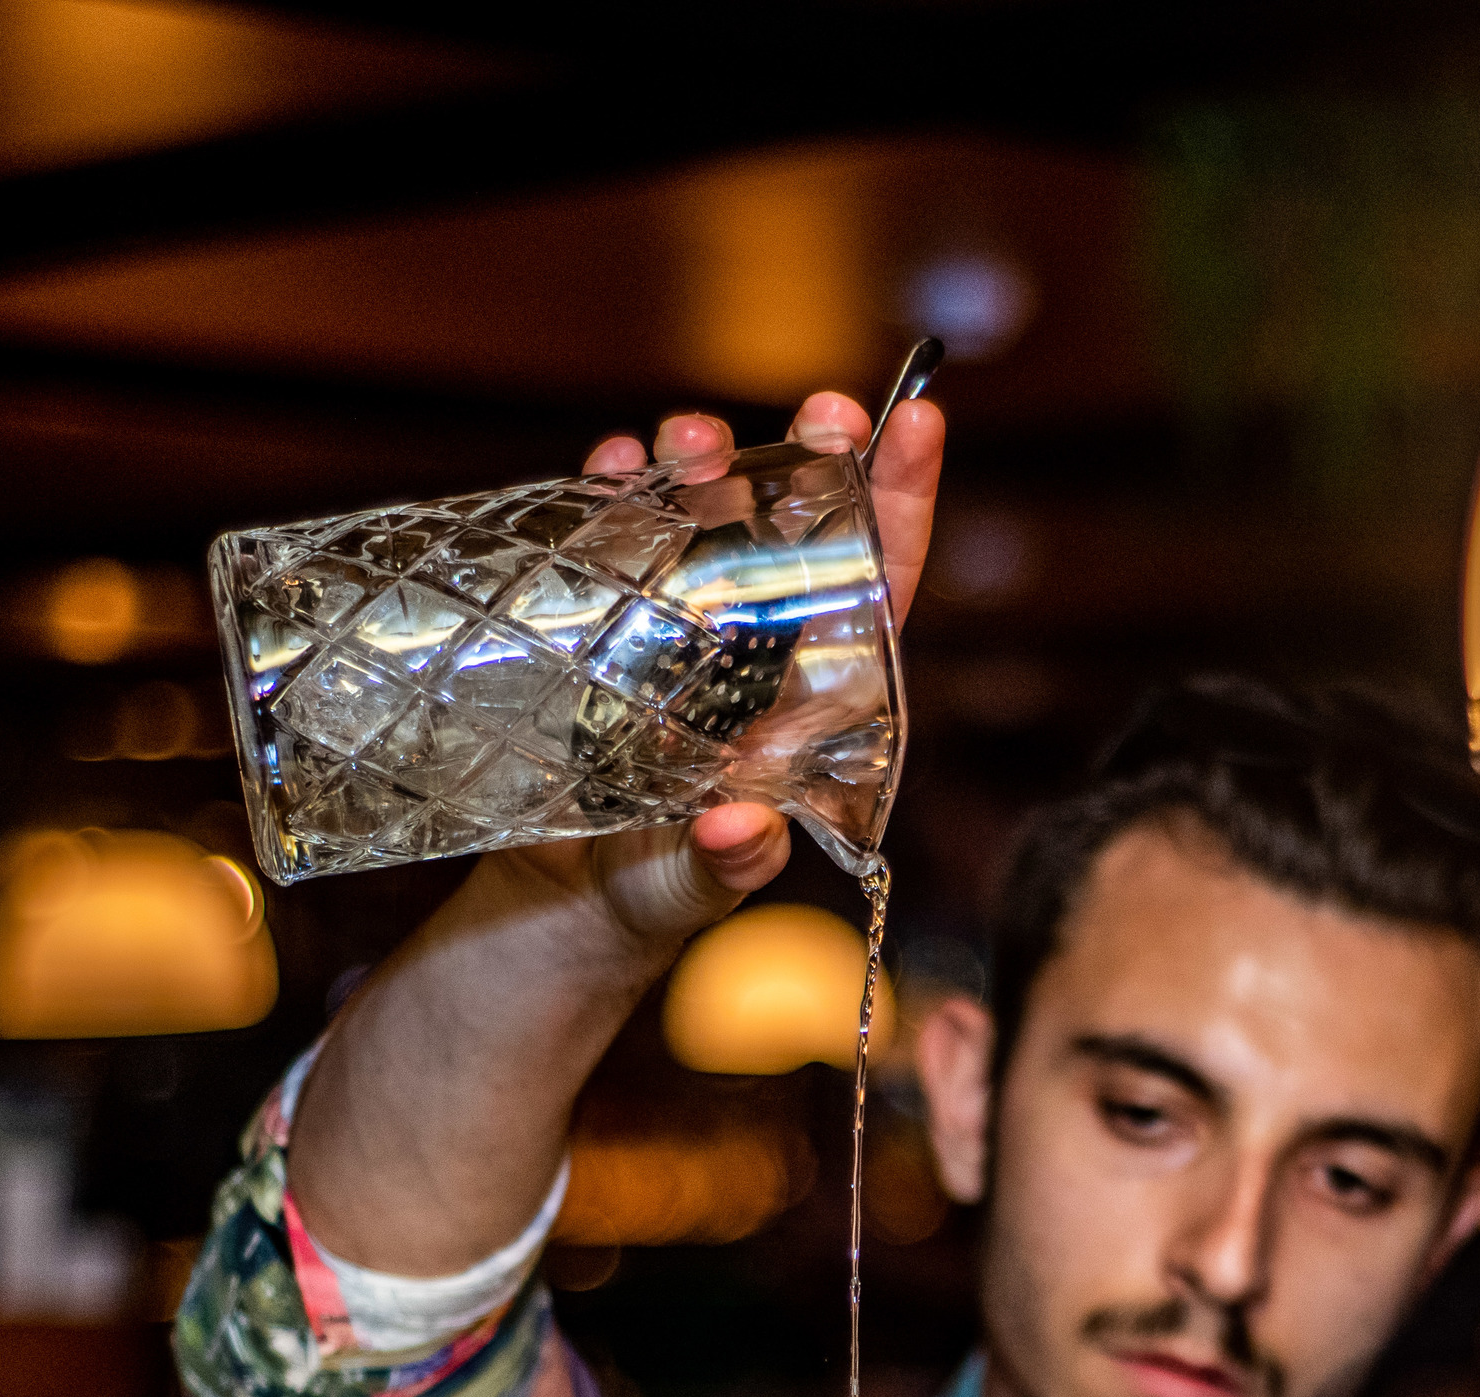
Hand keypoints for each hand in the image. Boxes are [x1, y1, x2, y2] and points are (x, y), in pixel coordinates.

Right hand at [550, 386, 945, 943]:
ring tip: (689, 436)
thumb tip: (742, 828)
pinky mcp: (601, 622)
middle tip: (817, 409)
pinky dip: (612, 492)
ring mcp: (675, 627)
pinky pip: (615, 539)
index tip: (918, 420)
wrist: (560, 904)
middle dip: (807, 459)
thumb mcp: (695, 887)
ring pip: (706, 517)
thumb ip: (727, 862)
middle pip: (794, 532)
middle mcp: (751, 649)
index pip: (875, 588)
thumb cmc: (656, 895)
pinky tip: (609, 461)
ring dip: (702, 463)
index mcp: (805, 699)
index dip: (900, 505)